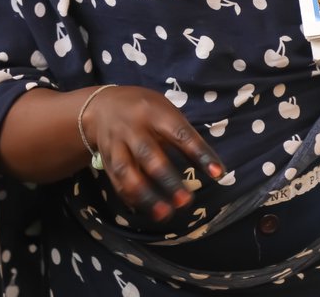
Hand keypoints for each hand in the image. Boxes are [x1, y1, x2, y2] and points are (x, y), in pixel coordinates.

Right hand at [82, 86, 225, 222]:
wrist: (102, 105)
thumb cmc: (145, 109)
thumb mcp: (165, 110)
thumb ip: (182, 134)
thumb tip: (208, 165)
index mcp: (156, 112)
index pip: (181, 134)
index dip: (200, 153)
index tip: (218, 173)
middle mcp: (134, 128)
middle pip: (149, 154)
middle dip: (167, 180)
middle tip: (185, 201)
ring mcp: (117, 145)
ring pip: (127, 171)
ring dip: (145, 195)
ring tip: (164, 214)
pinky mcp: (107, 160)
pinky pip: (117, 182)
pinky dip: (131, 198)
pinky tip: (146, 210)